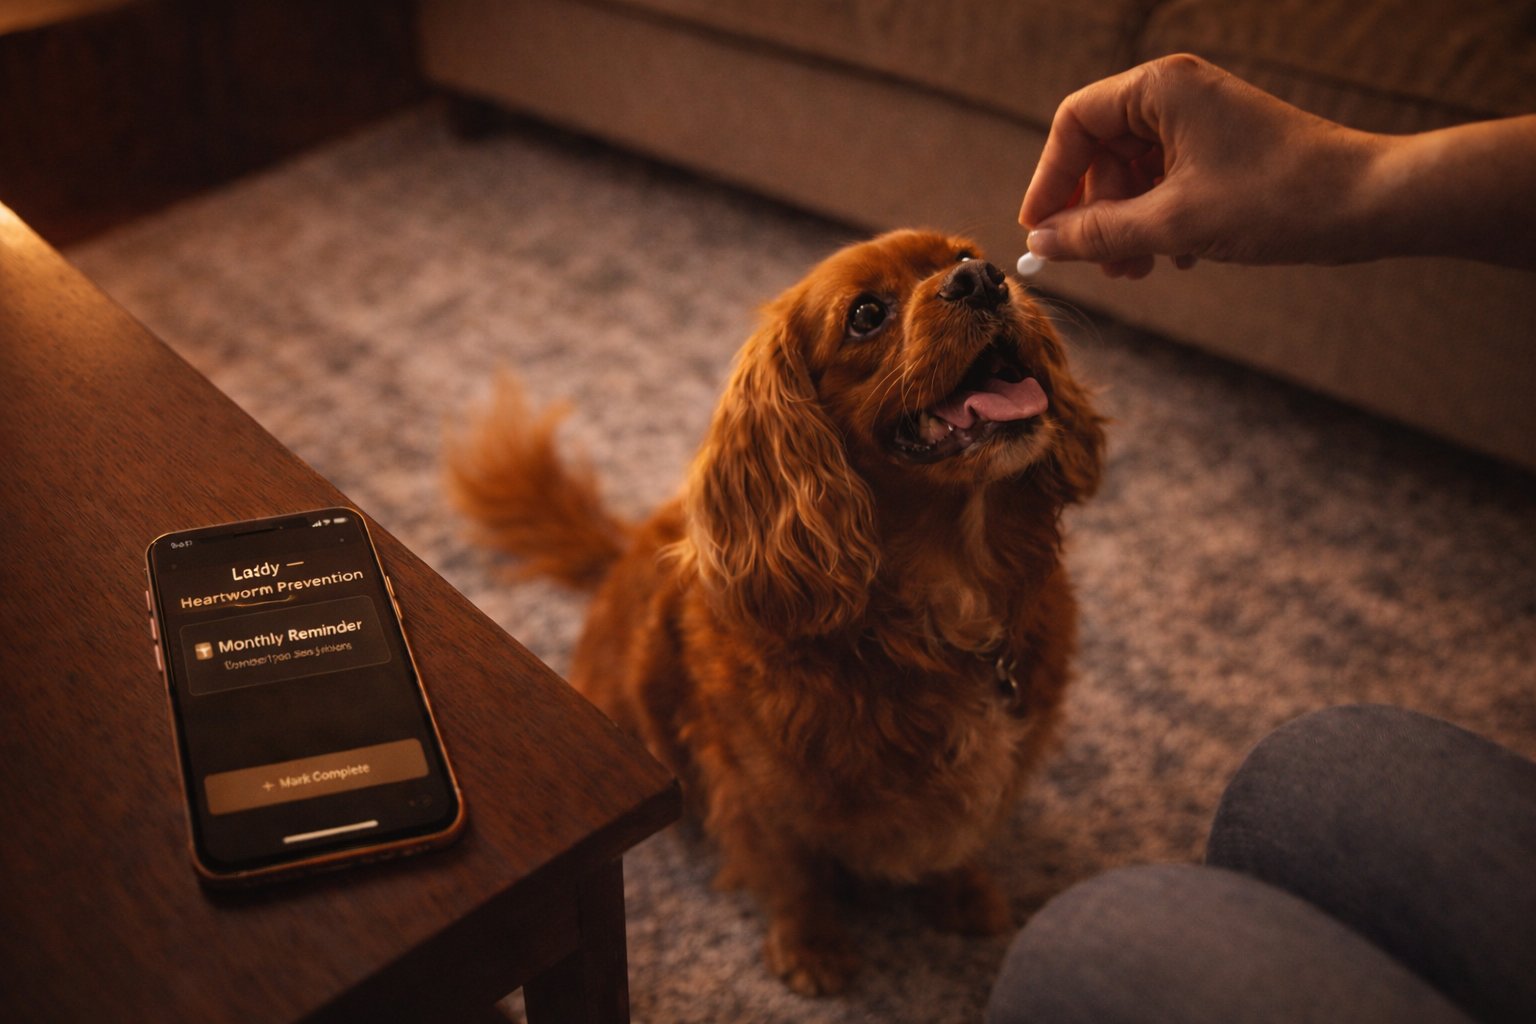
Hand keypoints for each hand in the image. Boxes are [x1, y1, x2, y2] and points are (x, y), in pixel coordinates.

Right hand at [1020, 54, 1535, 275]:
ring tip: (1136, 270)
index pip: (1075, 124)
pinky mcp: (1222, 151)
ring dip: (1125, 225)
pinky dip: (1158, 221)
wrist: (1370, 203)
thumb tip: (1041, 243)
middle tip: (1097, 263)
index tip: (1038, 230)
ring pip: (1133, 174)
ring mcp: (1202, 122)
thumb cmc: (1278, 198)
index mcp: (1161, 88)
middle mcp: (1178, 95)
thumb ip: (1098, 233)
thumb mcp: (1173, 224)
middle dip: (1094, 212)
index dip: (1049, 179)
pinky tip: (1177, 259)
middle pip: (1102, 152)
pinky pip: (1165, 183)